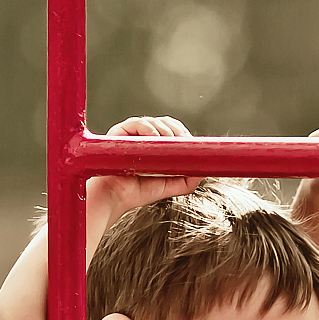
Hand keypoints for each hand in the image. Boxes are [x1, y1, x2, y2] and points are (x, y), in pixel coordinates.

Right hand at [86, 115, 201, 230]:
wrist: (114, 198)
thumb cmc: (138, 192)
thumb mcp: (170, 186)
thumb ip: (187, 180)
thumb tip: (204, 170)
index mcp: (154, 147)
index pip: (172, 130)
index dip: (181, 133)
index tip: (190, 141)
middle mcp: (142, 138)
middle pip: (165, 123)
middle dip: (176, 130)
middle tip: (182, 142)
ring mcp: (131, 134)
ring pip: (153, 121)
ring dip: (164, 130)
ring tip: (168, 143)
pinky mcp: (119, 133)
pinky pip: (136, 123)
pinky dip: (147, 127)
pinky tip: (153, 137)